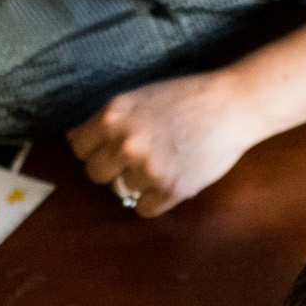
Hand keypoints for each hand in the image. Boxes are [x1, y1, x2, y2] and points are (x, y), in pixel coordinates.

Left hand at [67, 71, 258, 216]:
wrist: (232, 105)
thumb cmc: (187, 97)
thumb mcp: (139, 97)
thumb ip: (106, 119)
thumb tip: (73, 138)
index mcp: (113, 116)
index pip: (79, 148)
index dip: (94, 149)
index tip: (109, 148)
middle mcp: (126, 143)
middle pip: (95, 174)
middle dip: (111, 169)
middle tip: (133, 160)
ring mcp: (148, 169)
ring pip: (122, 190)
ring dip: (138, 181)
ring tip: (163, 160)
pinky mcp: (172, 189)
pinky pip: (144, 209)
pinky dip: (154, 199)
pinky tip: (170, 179)